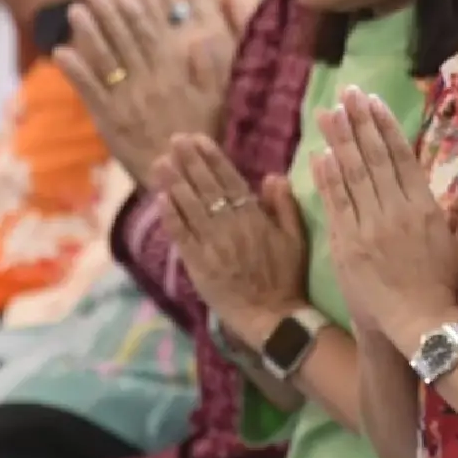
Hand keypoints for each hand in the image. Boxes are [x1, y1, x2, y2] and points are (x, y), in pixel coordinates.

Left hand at [54, 0, 232, 182]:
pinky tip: (60, 53)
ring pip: (105, 61)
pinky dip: (75, 72)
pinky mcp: (110, 121)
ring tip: (75, 10)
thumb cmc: (202, 136)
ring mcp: (127, 101)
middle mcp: (148, 83)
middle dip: (107, 13)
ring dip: (88, 34)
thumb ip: (210, 67)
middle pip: (124, 41)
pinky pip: (90, 92)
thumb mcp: (217, 100)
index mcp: (172, 75)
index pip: (151, 35)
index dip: (135, 11)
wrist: (180, 176)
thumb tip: (202, 35)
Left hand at [158, 136, 309, 343]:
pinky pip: (182, 235)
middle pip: (206, 188)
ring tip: (161, 162)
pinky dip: (172, 216)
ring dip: (175, 182)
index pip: (229, 180)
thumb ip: (285, 205)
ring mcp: (214, 245)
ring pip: (191, 207)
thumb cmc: (286, 277)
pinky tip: (161, 198)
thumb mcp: (296, 238)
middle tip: (175, 141)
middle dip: (189, 162)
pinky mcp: (199, 264)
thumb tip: (272, 176)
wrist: (272, 317)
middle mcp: (232, 226)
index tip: (198, 139)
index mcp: (255, 217)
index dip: (212, 159)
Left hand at [311, 87, 457, 344]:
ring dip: (339, 140)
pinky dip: (328, 178)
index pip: (402, 158)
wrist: (418, 325)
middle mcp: (396, 212)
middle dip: (360, 122)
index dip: (385, 127)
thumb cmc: (444, 287)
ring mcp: (370, 228)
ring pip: (352, 175)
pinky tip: (320, 154)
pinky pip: (337, 205)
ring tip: (329, 112)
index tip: (373, 102)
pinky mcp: (348, 246)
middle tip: (348, 92)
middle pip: (374, 158)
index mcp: (425, 208)